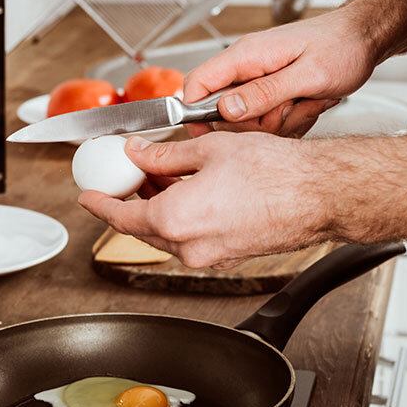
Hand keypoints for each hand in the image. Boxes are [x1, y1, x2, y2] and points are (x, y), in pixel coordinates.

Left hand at [78, 133, 330, 268]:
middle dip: (129, 202)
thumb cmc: (275, 173)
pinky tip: (186, 192)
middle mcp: (188, 247)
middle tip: (125, 178)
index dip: (100, 203)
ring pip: (166, 235)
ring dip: (156, 209)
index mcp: (175, 220)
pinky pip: (190, 240)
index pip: (120, 216)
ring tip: (158, 177)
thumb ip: (163, 156)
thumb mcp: (208, 150)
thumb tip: (138, 153)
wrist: (318, 195)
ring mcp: (209, 256)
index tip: (88, 196)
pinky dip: (180, 218)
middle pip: (141, 228)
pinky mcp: (228, 256)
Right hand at [183, 7, 378, 137]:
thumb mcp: (308, 75)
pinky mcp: (271, 89)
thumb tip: (227, 108)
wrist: (365, 37)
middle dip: (255, 123)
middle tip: (288, 110)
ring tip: (305, 102)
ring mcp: (259, 78)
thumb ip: (265, 92)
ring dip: (278, 121)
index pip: (197, 84)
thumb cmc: (343, 47)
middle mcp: (248, 65)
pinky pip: (267, 118)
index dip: (195, 113)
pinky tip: (307, 104)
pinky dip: (289, 119)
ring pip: (248, 119)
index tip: (211, 134)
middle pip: (223, 111)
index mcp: (247, 55)